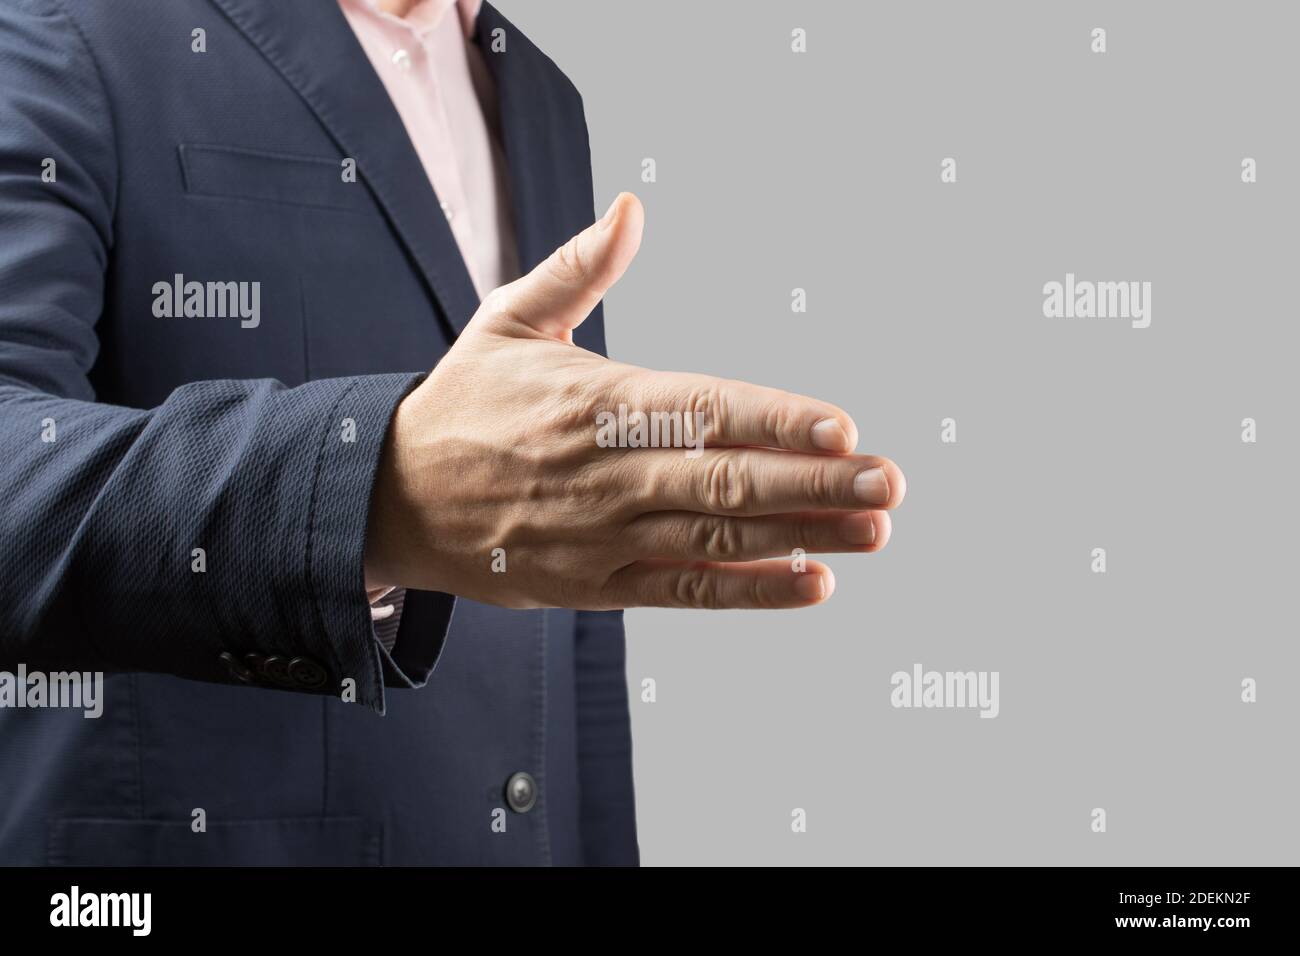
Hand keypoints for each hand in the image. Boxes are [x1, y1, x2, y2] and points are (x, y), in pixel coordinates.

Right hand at [364, 193, 905, 608]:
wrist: (391, 497)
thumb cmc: (464, 402)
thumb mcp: (509, 320)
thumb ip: (579, 268)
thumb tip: (633, 206)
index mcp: (596, 400)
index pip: (703, 408)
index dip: (775, 418)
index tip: (841, 426)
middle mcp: (607, 471)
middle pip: (725, 477)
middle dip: (813, 483)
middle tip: (888, 481)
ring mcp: (603, 535)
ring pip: (717, 537)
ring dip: (802, 536)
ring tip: (873, 530)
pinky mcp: (597, 584)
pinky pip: (684, 590)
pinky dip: (748, 590)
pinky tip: (811, 584)